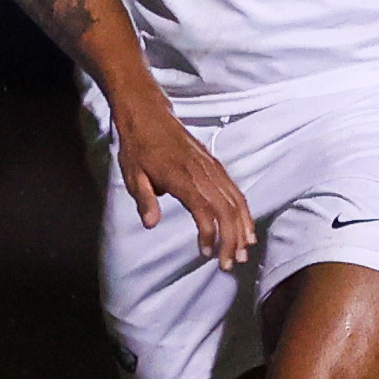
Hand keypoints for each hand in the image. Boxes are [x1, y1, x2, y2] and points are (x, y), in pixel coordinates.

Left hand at [114, 103, 252, 266]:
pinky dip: (244, 211)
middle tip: (230, 264)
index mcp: (181, 176)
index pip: (203, 210)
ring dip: (242, 228)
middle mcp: (202, 172)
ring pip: (236, 200)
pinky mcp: (215, 165)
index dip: (209, 234)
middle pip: (226, 209)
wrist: (149, 114)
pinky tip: (246, 228)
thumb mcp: (132, 174)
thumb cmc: (138, 146)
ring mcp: (212, 167)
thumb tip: (151, 223)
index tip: (206, 254)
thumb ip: (144, 199)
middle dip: (232, 239)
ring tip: (243, 252)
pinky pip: (235, 190)